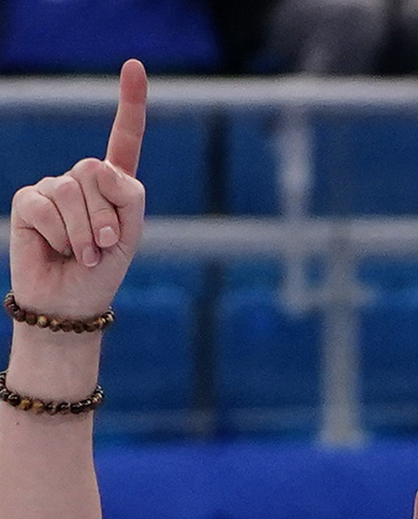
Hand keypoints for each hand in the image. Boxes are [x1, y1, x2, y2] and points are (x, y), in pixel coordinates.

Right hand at [7, 62, 145, 324]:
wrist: (72, 300)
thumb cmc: (104, 269)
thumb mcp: (131, 235)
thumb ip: (128, 197)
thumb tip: (96, 167)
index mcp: (114, 184)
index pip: (124, 138)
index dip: (131, 103)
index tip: (134, 65)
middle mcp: (82, 179)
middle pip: (96, 171)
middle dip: (105, 216)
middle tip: (103, 247)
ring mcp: (52, 187)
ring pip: (73, 190)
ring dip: (85, 232)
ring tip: (83, 254)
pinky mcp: (29, 201)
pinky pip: (47, 205)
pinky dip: (61, 235)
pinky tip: (59, 249)